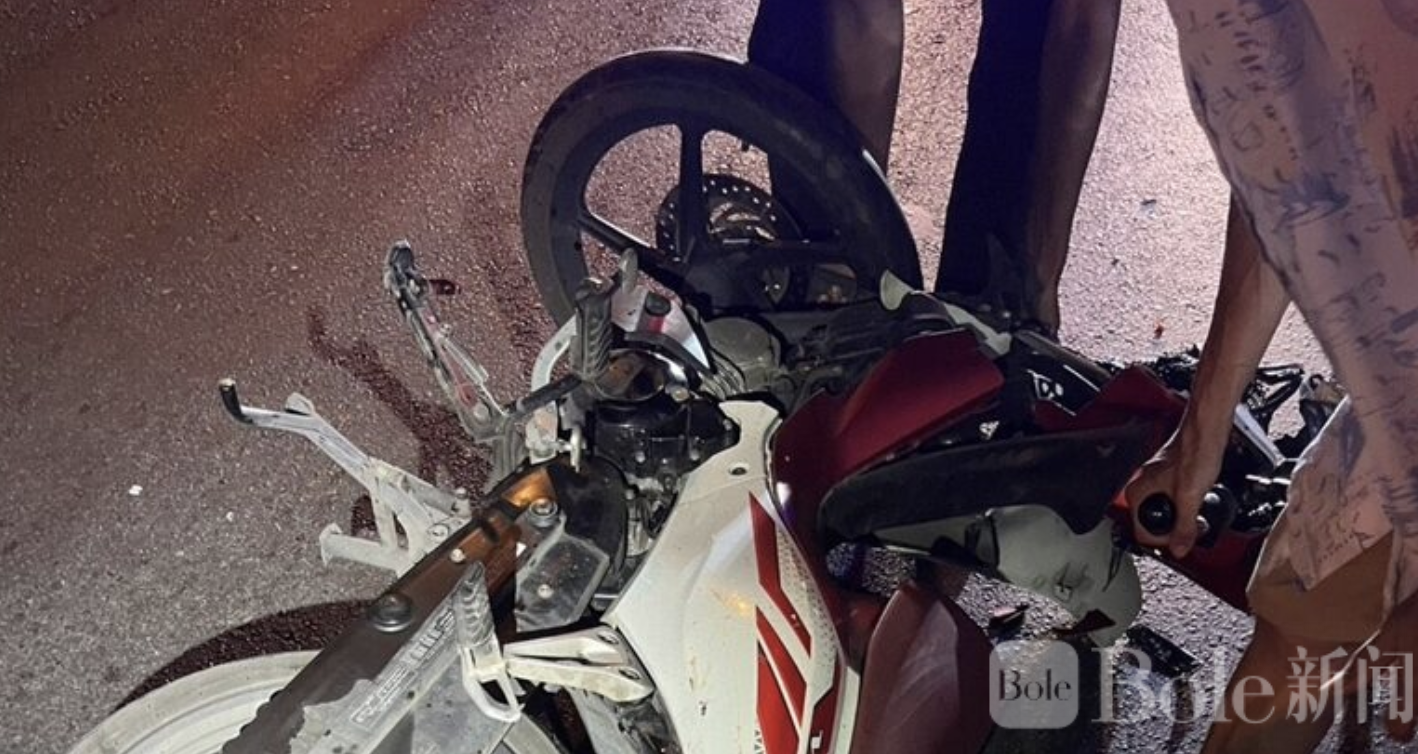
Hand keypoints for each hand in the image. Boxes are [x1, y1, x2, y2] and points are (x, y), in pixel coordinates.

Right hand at [1124, 431, 1224, 557]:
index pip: (1143, 533)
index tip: (1181, 541)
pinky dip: (1183, 507)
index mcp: (1138, 492)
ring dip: (1180, 519)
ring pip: (1163, 513)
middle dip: (1173, 531)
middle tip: (1192, 530)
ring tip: (1196, 516)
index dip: (1165, 541)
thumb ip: (1184, 528)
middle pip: (1153, 524)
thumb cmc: (1195, 454)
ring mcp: (1153, 482)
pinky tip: (1196, 502)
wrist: (1205, 433)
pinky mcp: (1166, 479)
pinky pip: (1170, 502)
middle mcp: (1141, 487)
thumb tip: (1179, 550)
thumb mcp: (1191, 498)